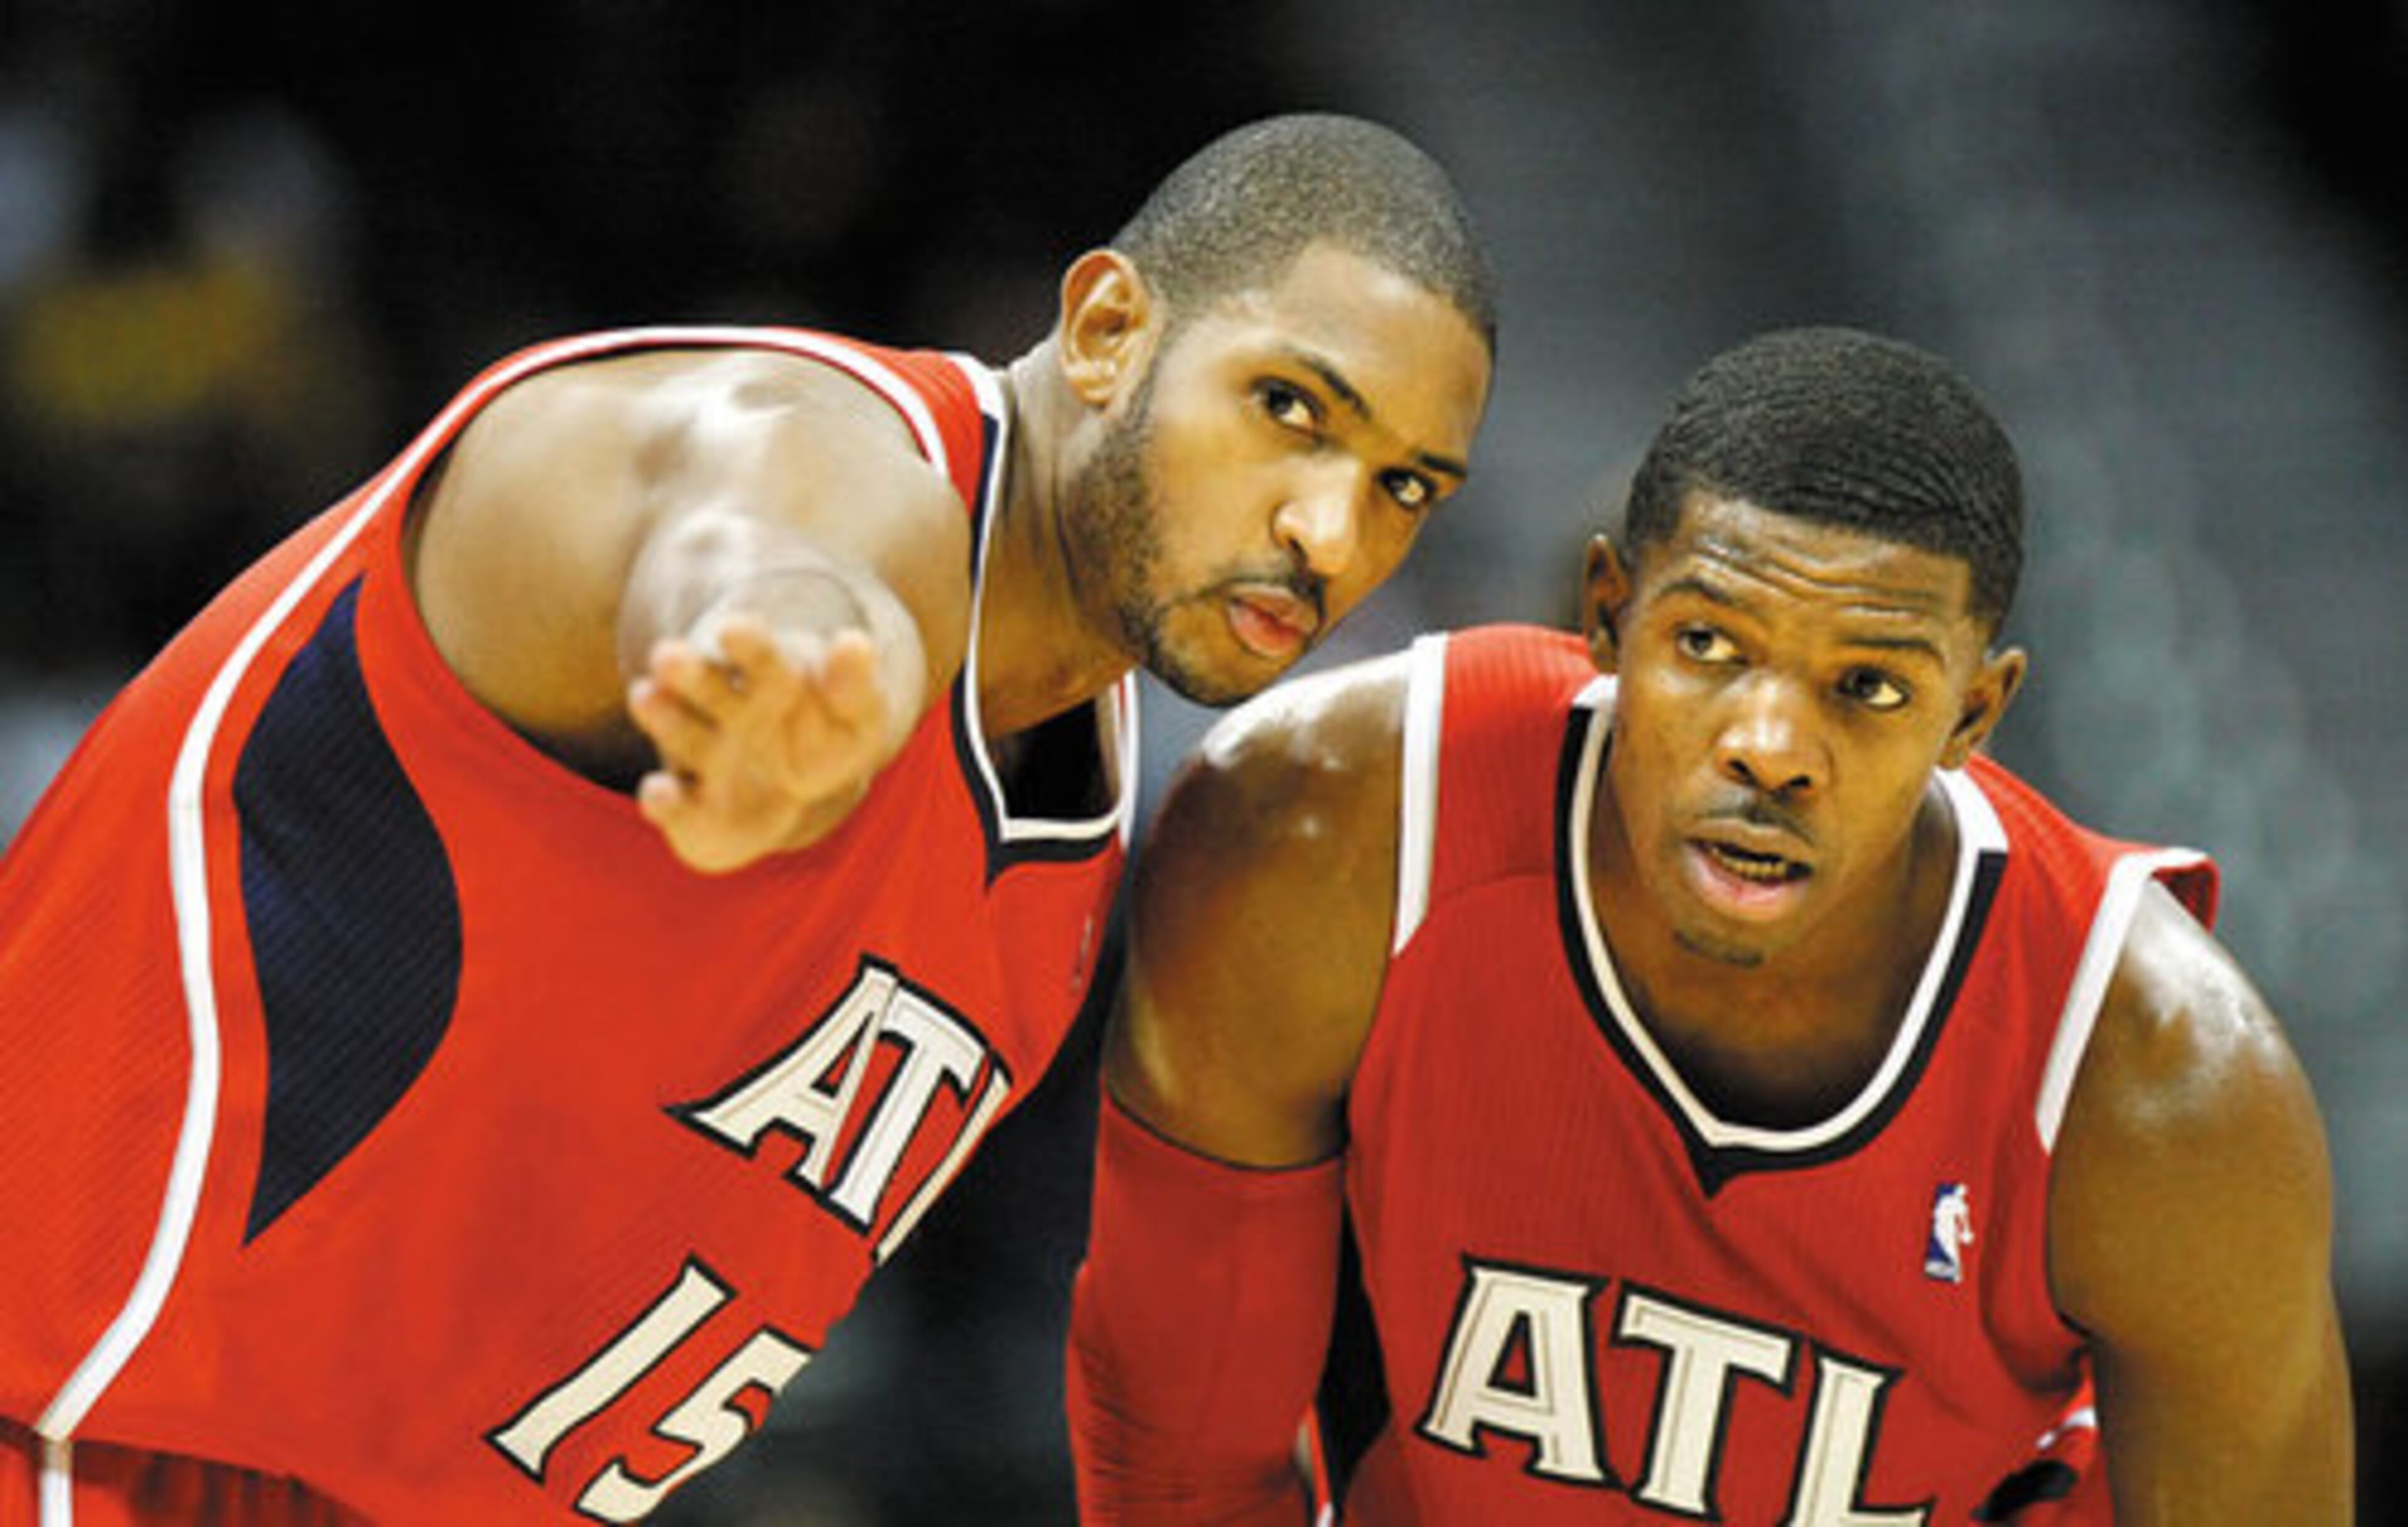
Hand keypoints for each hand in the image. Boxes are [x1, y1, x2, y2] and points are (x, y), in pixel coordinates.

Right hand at [627, 613, 896, 872]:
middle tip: (667, 656)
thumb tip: (856, 643)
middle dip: (688, 672)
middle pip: (705, 684)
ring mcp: (704, 753)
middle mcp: (726, 709)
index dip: (747, 643)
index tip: (732, 630)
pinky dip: (663, 800)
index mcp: (770, 679)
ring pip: (680, 731)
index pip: (759, 654)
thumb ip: (855, 687)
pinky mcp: (691, 805)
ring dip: (663, 718)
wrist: (792, 788)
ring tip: (646, 698)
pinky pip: (672, 803)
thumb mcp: (857, 714)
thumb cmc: (827, 739)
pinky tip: (659, 794)